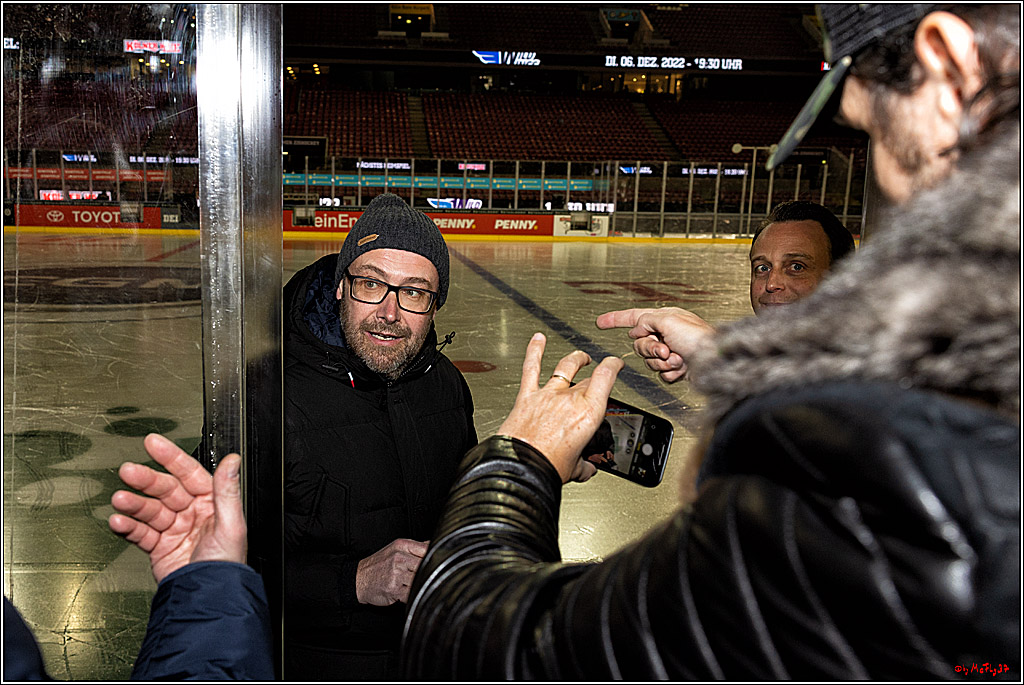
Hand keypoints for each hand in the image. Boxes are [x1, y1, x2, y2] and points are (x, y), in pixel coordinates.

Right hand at [109, 433, 246, 583]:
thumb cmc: (226, 565)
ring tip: (120, 499)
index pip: (190, 474)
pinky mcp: (160, 548)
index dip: (171, 458)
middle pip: (166, 490)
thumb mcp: (231, 525)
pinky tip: (118, 520)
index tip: (153, 443)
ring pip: (150, 510)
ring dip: (134, 504)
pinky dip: (128, 526)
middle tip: (128, 471)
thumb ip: (227, 491)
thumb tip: (233, 460)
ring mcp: (176, 530)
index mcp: (213, 504)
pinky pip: (141, 532)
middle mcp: (194, 514)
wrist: (208, 598)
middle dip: (146, 480)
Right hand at [356, 538, 428, 605]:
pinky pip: (413, 593)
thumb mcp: (395, 548)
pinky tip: (412, 591)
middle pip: (425, 565)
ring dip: (423, 583)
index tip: (439, 561)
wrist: (359, 579)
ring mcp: (396, 575)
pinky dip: (415, 593)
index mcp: (401, 546)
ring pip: (420, 579)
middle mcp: (399, 558)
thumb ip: (415, 547)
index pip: (426, 549)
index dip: (435, 556)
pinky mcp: (394, 590)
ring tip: (422, 583)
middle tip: (432, 574)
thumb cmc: (379, 564)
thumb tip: (433, 545)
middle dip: (430, 571)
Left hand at [497, 333, 623, 482]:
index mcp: (588, 413)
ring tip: (580, 357)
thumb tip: (588, 468)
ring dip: (575, 359)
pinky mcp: (526, 396)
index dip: (613, 365)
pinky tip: (537, 339)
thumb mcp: (575, 468)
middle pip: (586, 378)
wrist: (520, 467)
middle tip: (598, 373)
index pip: (606, 377)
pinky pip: (531, 368)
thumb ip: (584, 465)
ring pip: (565, 366)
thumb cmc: (547, 467)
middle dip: (594, 375)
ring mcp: (547, 395)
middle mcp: (569, 399)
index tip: (616, 363)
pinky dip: (534, 351)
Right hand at [596, 307, 715, 381]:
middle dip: (650, 349)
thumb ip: (646, 320)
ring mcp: (671, 352)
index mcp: (664, 318)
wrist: (714, 362)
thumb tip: (636, 329)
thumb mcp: (668, 320)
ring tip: (678, 358)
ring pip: (649, 361)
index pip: (634, 317)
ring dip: (662, 362)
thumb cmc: (699, 338)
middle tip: (665, 349)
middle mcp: (667, 333)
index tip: (601, 321)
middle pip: (640, 344)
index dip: (616, 319)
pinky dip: (670, 372)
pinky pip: (660, 373)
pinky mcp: (675, 368)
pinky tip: (682, 367)